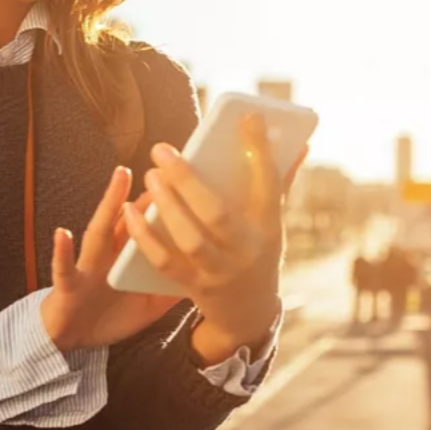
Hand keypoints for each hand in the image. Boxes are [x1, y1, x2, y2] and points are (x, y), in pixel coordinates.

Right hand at [40, 167, 181, 351]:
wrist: (71, 341)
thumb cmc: (109, 317)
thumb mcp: (148, 305)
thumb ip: (169, 285)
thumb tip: (203, 273)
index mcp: (127, 258)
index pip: (148, 228)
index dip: (163, 208)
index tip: (185, 186)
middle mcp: (108, 255)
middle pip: (128, 220)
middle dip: (150, 192)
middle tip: (160, 170)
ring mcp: (87, 267)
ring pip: (100, 231)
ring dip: (109, 204)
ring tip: (121, 178)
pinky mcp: (68, 286)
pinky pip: (64, 268)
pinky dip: (62, 252)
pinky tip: (63, 234)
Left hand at [123, 114, 308, 363]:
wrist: (249, 311)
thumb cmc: (258, 249)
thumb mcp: (272, 219)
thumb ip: (278, 180)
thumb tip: (301, 141)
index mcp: (269, 227)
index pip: (269, 184)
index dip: (259, 151)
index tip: (247, 118)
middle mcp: (246, 251)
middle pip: (217, 213)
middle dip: (188, 180)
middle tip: (162, 150)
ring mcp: (219, 272)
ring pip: (190, 239)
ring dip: (167, 205)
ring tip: (151, 175)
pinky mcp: (193, 286)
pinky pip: (164, 261)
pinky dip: (144, 236)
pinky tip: (130, 210)